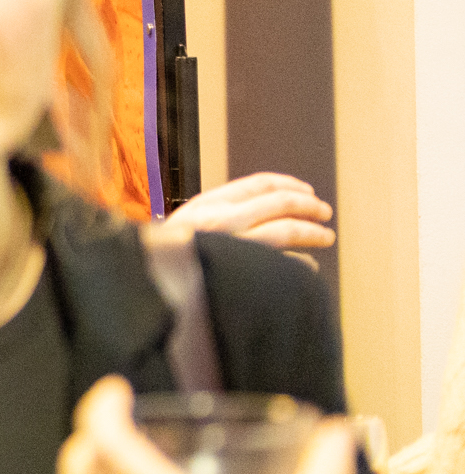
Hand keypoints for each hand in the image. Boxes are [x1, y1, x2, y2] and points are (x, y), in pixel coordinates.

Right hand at [154, 172, 333, 264]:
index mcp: (207, 204)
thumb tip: (260, 212)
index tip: (307, 191)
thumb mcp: (183, 226)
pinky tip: (306, 266)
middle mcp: (222, 221)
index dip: (289, 185)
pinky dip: (300, 263)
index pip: (260, 184)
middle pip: (281, 204)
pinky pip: (284, 265)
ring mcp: (233, 247)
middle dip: (310, 206)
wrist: (148, 289)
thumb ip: (215, 216)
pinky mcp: (243, 273)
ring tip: (325, 236)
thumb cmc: (163, 261)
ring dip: (313, 233)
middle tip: (324, 213)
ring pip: (288, 231)